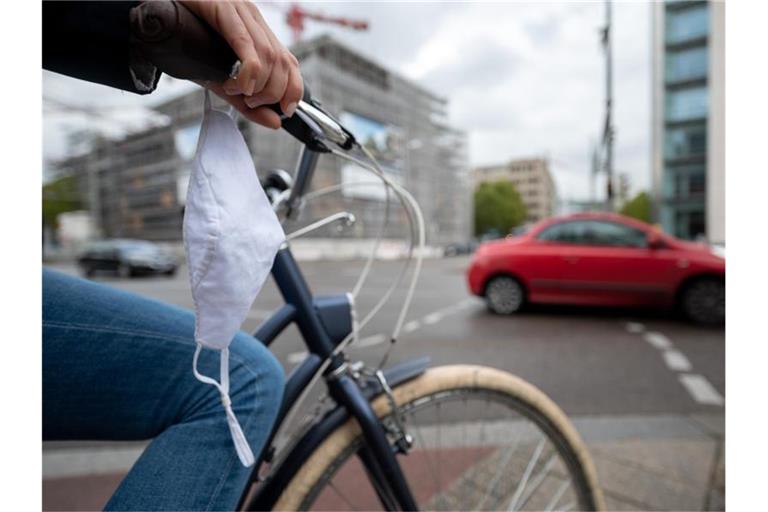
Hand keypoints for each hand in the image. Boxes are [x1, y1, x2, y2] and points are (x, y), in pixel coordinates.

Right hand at [181, 0, 302, 128]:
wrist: (152, 17)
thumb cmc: (186, 45)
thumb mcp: (222, 80)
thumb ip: (249, 104)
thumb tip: (276, 123)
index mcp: (258, 32)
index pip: (291, 62)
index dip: (294, 89)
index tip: (285, 110)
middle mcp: (253, 19)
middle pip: (283, 62)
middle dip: (273, 92)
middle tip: (250, 102)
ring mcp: (239, 11)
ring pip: (269, 56)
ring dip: (259, 85)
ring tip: (238, 92)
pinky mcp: (223, 8)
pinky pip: (246, 44)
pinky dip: (248, 71)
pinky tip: (236, 83)